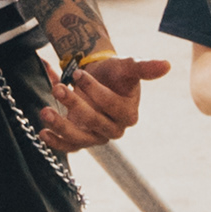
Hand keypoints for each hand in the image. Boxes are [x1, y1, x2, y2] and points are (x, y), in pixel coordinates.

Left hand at [37, 54, 169, 151]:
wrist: (97, 76)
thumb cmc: (114, 72)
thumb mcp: (128, 66)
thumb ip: (144, 67)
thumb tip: (167, 65)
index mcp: (129, 114)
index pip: (112, 106)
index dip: (95, 90)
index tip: (79, 73)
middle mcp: (114, 129)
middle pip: (94, 122)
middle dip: (74, 104)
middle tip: (58, 87)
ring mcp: (96, 137)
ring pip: (79, 138)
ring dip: (61, 126)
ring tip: (45, 112)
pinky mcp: (80, 140)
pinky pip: (69, 147)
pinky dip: (56, 142)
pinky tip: (44, 133)